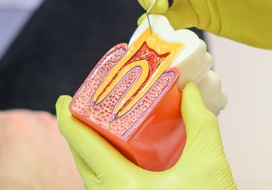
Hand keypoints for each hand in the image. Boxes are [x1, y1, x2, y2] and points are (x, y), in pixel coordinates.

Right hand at [0, 110, 83, 189]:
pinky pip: (47, 138)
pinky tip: (40, 170)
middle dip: (1, 144)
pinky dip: (40, 149)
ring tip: (23, 171)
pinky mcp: (72, 141)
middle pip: (7, 124)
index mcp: (15, 125)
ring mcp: (59, 129)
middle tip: (3, 169)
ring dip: (22, 146)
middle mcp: (39, 120)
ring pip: (29, 130)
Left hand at [55, 84, 236, 189]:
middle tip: (84, 108)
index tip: (63, 99)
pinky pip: (104, 189)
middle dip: (77, 133)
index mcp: (122, 184)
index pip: (83, 145)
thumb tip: (189, 91)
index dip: (68, 118)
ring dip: (90, 153)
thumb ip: (199, 121)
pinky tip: (118, 157)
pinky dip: (103, 170)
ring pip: (90, 178)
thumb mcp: (208, 161)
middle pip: (81, 161)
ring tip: (99, 129)